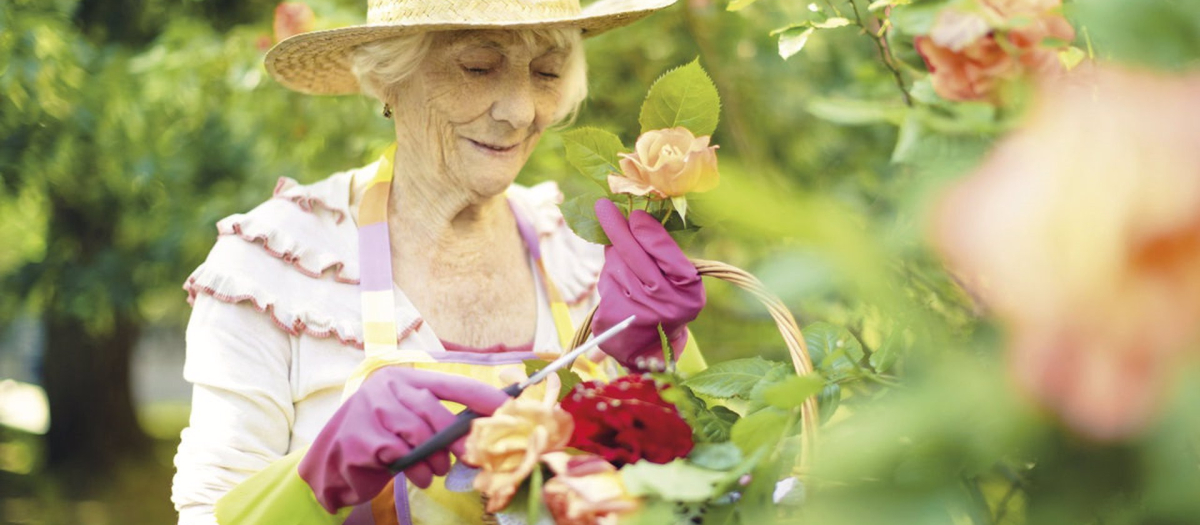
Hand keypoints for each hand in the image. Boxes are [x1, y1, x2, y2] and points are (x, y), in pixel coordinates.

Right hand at [297, 367, 508, 511]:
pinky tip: (413, 476)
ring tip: (433, 472)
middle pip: (433, 411)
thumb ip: (437, 421)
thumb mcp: (409, 423)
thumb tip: (480, 432)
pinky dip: (412, 469)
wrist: (332, 463)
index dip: (481, 397)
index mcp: (405, 379)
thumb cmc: (380, 439)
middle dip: (455, 438)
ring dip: (432, 459)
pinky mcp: (360, 437)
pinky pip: (399, 454)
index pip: (452, 384)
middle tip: (466, 457)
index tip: (508, 407)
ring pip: (417, 434)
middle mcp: (386, 387)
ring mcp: (369, 409)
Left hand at [591, 199, 704, 370]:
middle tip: (604, 206)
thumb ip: (665, 254)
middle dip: (618, 228)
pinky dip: (610, 275)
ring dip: (615, 255)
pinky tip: (619, 283)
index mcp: (689, 292)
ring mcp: (638, 312)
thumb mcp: (680, 282)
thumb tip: (634, 219)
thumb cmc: (669, 303)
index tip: (636, 215)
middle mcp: (665, 304)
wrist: (653, 349)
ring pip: (616, 265)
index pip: (666, 253)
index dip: (648, 232)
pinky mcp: (615, 318)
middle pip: (635, 256)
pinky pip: (606, 281)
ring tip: (626, 263)